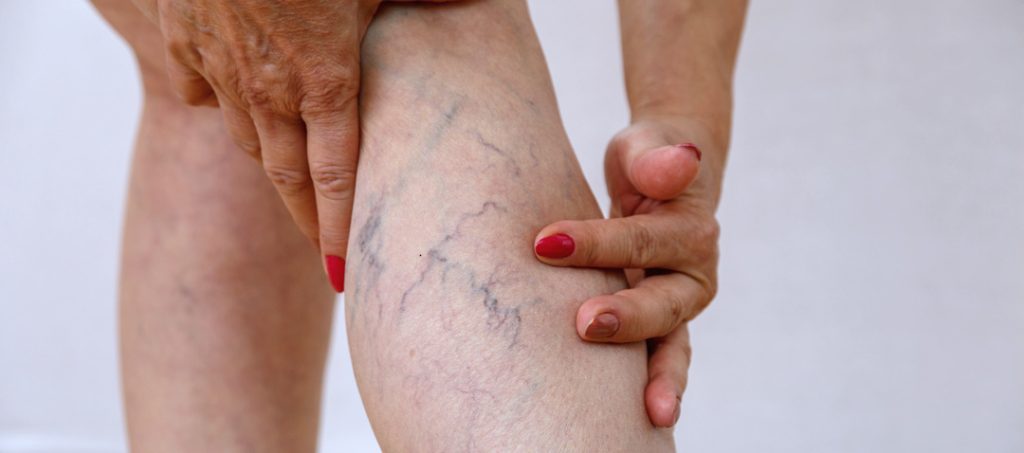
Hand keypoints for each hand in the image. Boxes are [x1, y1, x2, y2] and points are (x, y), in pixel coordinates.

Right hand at [130, 0, 453, 291]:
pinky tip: (236, 112)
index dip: (342, 229)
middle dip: (309, 222)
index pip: (336, 177)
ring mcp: (221, 69)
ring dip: (274, 171)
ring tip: (294, 194)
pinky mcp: (183, 43)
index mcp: (325, 78)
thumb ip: (428, 0)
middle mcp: (270, 89)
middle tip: (327, 254)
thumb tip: (473, 9)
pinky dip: (222, 111)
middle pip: (289, 176)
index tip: (348, 269)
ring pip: (249, 139)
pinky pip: (202, 95)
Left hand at [533, 118, 720, 426]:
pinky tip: (638, 421)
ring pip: (671, 348)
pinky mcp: (655, 329)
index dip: (597, 243)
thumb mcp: (648, 148)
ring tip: (651, 413)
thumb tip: (681, 159)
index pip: (642, 240)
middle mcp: (692, 278)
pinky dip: (649, 387)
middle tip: (584, 324)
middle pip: (664, 304)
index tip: (545, 242)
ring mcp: (675, 310)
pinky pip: (655, 362)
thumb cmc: (646, 162)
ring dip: (659, 378)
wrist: (660, 181)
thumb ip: (658, 158)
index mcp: (693, 233)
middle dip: (627, 318)